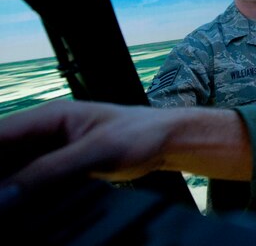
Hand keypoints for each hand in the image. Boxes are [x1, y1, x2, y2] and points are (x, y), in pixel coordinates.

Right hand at [0, 100, 169, 192]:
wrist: (168, 141)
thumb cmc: (140, 134)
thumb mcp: (96, 151)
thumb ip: (51, 170)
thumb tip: (7, 193)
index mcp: (49, 116)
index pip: (0, 134)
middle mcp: (44, 131)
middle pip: (2, 153)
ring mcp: (51, 149)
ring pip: (12, 170)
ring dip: (6, 187)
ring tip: (6, 206)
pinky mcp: (60, 167)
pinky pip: (29, 181)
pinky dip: (20, 194)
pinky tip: (16, 208)